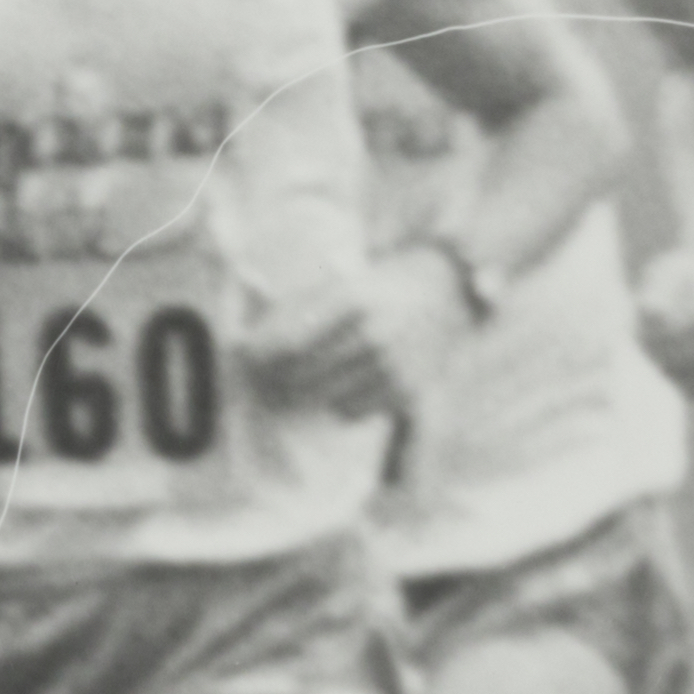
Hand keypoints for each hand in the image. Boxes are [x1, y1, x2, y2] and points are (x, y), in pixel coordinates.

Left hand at [252, 236, 479, 428]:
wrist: (449, 291)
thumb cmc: (383, 285)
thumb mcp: (344, 281)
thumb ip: (300, 310)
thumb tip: (246, 345)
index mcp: (354, 299)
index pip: (290, 340)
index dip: (260, 352)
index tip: (245, 356)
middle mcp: (375, 334)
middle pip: (302, 373)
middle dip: (276, 377)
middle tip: (263, 377)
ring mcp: (394, 365)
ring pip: (324, 397)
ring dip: (309, 391)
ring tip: (305, 380)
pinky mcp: (409, 391)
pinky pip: (352, 412)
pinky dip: (340, 404)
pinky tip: (342, 387)